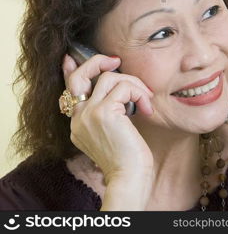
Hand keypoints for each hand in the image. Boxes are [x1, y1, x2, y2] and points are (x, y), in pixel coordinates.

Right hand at [61, 53, 154, 184]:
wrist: (129, 179)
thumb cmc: (127, 158)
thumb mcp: (114, 131)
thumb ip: (109, 110)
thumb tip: (117, 88)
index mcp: (78, 123)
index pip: (70, 90)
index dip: (70, 70)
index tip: (71, 58)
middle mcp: (78, 118)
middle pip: (80, 76)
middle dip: (97, 61)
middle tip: (115, 61)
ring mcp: (88, 114)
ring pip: (108, 77)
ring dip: (133, 83)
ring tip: (146, 99)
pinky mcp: (103, 113)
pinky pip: (124, 88)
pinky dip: (139, 94)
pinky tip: (147, 109)